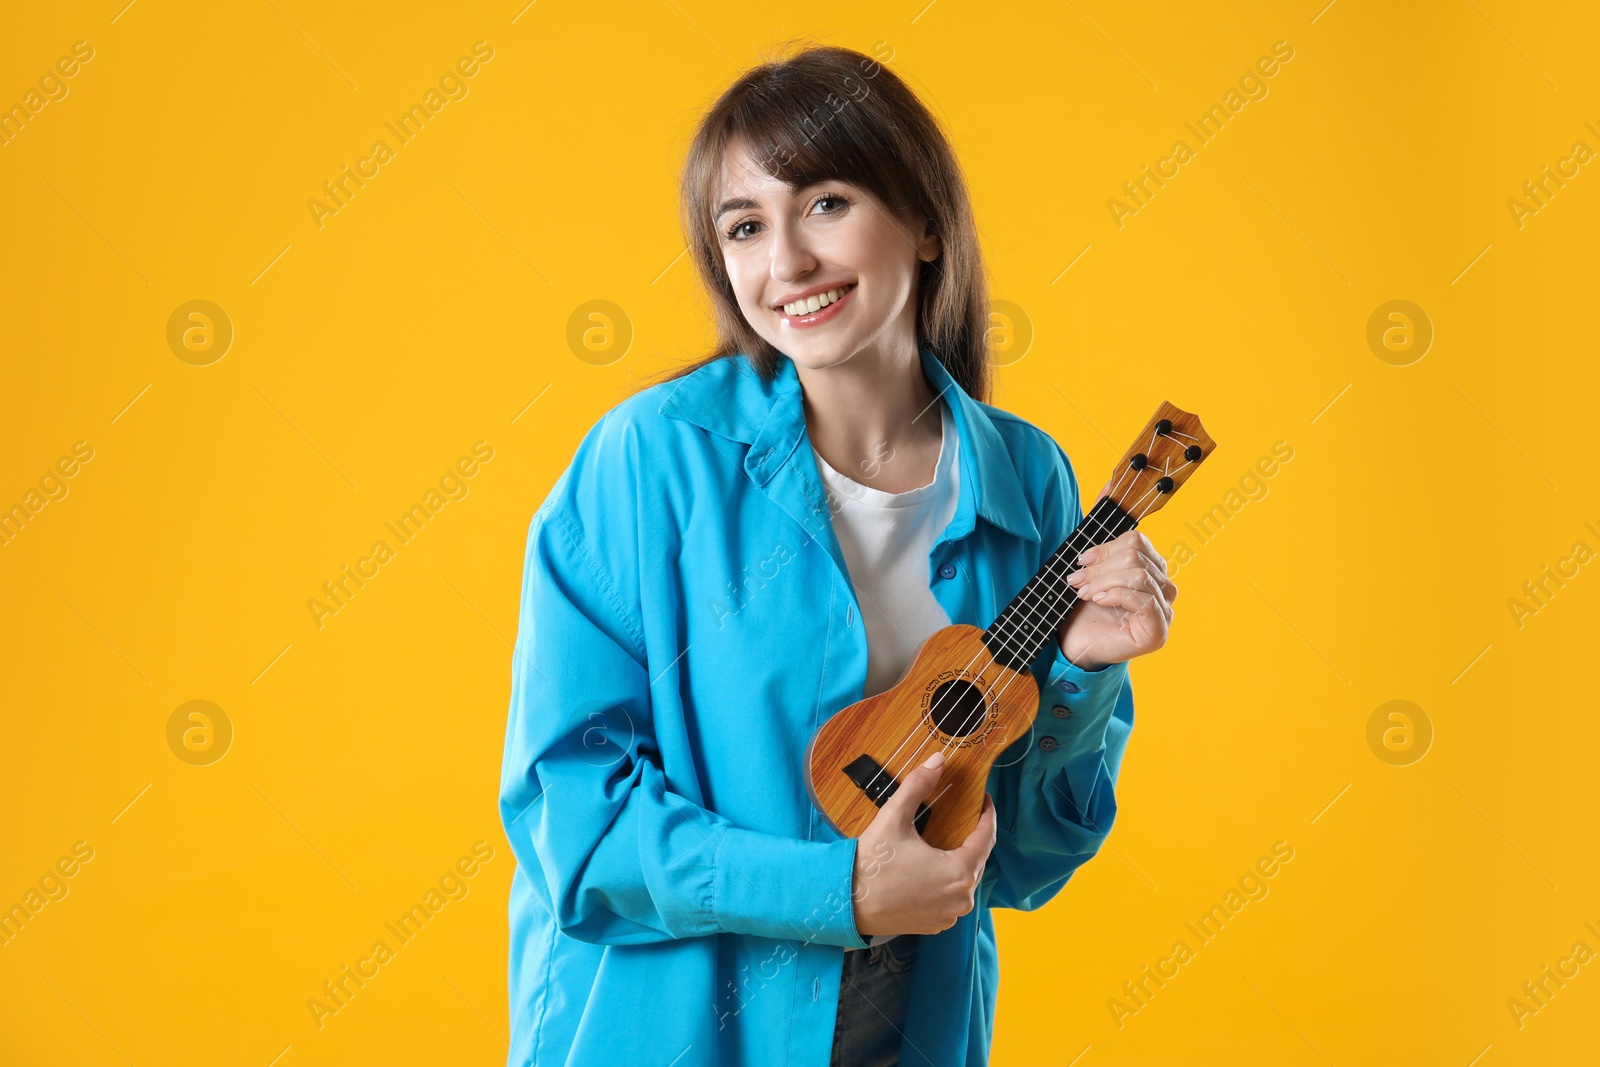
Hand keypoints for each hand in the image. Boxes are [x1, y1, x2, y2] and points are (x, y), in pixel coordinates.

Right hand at [850, 750, 996, 937]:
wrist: (846, 904)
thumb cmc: (871, 864)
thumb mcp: (894, 817)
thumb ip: (918, 785)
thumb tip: (939, 760)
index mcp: (959, 872)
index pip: (986, 838)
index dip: (987, 814)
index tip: (983, 799)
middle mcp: (961, 898)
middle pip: (977, 859)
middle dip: (972, 836)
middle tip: (962, 816)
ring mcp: (949, 915)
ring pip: (965, 879)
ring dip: (960, 859)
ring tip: (947, 839)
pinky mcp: (936, 924)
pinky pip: (952, 897)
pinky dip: (947, 881)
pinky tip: (932, 866)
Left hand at [1059, 496, 1176, 668]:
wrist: (1073, 647)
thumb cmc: (1081, 609)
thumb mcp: (1089, 566)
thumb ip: (1100, 528)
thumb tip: (1109, 484)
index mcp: (1151, 570)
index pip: (1137, 543)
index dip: (1107, 547)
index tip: (1081, 561)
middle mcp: (1163, 589)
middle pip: (1136, 557)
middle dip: (1100, 567)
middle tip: (1075, 580)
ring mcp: (1164, 611)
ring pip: (1138, 575)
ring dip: (1103, 582)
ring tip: (1082, 592)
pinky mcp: (1158, 631)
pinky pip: (1142, 600)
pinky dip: (1114, 596)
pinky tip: (1096, 601)